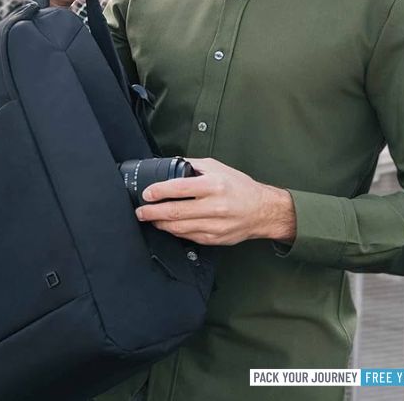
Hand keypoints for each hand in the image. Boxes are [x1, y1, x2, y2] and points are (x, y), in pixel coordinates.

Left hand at [135, 158, 295, 245]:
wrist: (263, 210)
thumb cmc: (240, 187)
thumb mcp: (218, 168)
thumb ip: (193, 165)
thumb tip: (170, 164)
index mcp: (213, 185)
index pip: (179, 188)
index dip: (159, 191)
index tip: (147, 193)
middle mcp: (214, 206)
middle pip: (175, 212)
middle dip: (152, 212)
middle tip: (140, 211)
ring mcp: (214, 225)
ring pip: (178, 228)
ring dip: (160, 224)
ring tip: (151, 219)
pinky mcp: (214, 239)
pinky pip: (188, 237)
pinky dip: (175, 232)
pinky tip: (168, 226)